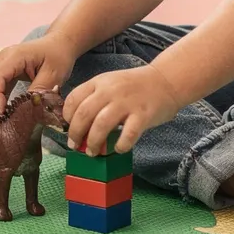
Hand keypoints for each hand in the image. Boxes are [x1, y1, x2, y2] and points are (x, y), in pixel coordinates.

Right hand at [0, 34, 79, 114]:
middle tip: (2, 118)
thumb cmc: (58, 56)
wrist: (59, 44)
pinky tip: (2, 107)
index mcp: (15, 56)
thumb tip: (27, 106)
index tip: (2, 113)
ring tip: (1, 114)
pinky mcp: (3, 69)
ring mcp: (1, 62)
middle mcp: (3, 58)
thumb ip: (39, 89)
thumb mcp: (54, 73)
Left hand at [64, 65, 184, 155]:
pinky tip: (118, 149)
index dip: (67, 116)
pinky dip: (120, 145)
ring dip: (93, 142)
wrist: (166, 80)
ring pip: (101, 125)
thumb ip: (95, 98)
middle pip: (84, 114)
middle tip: (74, 146)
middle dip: (75, 133)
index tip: (68, 127)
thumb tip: (77, 123)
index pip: (74, 99)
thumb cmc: (134, 86)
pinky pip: (128, 134)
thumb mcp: (110, 84)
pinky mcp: (143, 115)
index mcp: (99, 82)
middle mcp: (110, 91)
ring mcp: (127, 102)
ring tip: (92, 152)